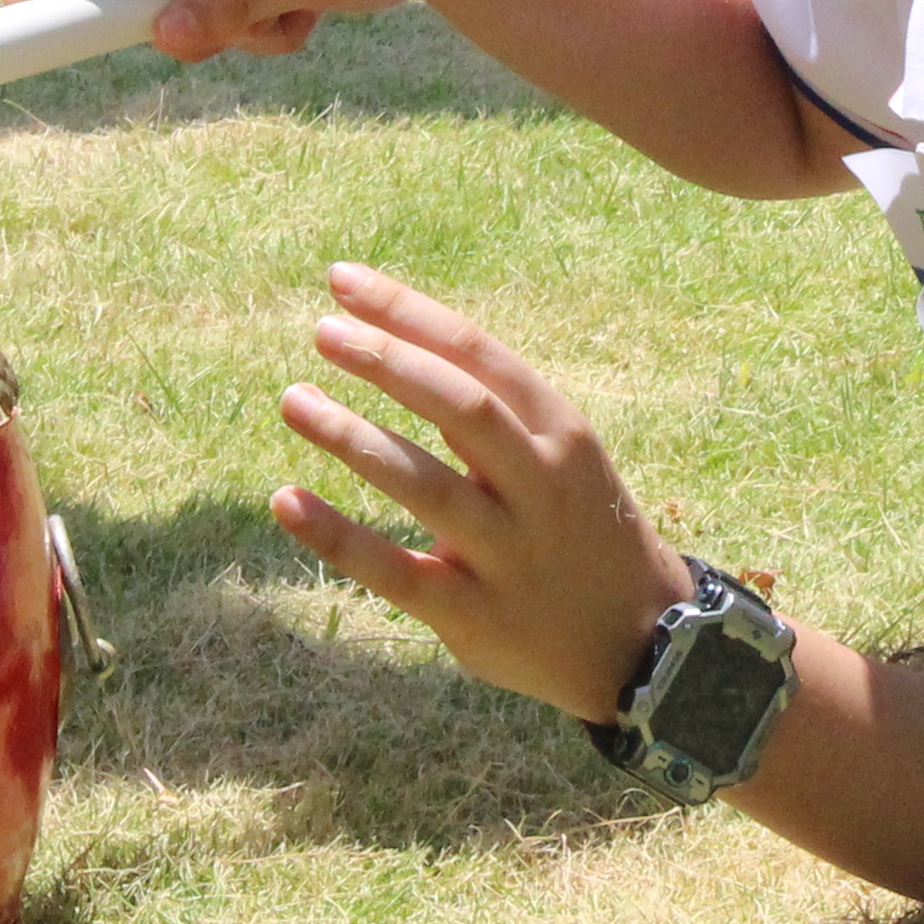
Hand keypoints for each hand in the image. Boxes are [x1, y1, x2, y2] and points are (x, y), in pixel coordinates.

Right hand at [2, 0, 517, 59]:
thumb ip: (240, 4)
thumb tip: (161, 33)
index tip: (5, 2)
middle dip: (208, 28)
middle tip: (285, 28)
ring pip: (191, 5)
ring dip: (244, 28)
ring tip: (309, 11)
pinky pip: (218, 0)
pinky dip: (258, 17)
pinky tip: (307, 2)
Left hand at [271, 266, 696, 721]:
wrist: (638, 642)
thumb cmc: (578, 527)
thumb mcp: (561, 454)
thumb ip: (496, 408)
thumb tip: (396, 339)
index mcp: (561, 434)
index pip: (478, 353)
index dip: (406, 312)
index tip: (342, 281)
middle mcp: (540, 488)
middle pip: (459, 406)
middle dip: (386, 360)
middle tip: (321, 331)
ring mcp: (506, 554)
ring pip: (422, 483)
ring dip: (351, 435)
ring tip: (294, 399)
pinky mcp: (470, 615)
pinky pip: (393, 570)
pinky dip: (335, 535)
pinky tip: (285, 500)